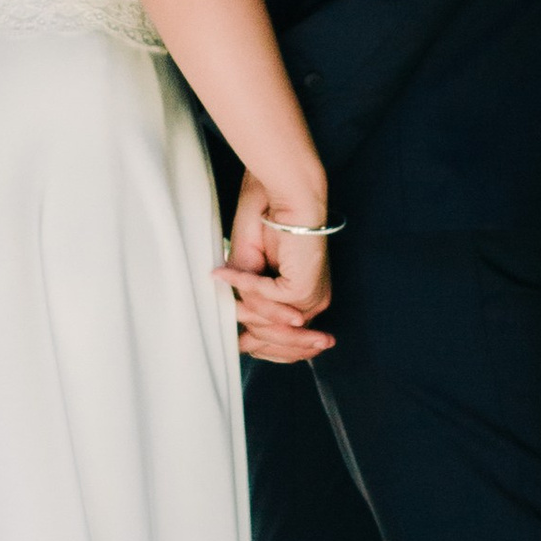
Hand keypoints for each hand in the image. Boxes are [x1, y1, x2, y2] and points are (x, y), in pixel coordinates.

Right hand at [214, 170, 333, 363]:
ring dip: (244, 305)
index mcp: (304, 300)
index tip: (240, 343)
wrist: (282, 191)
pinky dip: (243, 285)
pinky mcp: (303, 290)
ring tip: (226, 279)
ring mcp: (311, 299)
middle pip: (280, 346)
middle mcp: (313, 303)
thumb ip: (249, 303)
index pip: (288, 347)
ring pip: (270, 328)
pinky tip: (228, 271)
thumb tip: (243, 339)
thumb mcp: (247, 271)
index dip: (262, 349)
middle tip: (231, 314)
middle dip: (252, 334)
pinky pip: (264, 302)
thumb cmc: (265, 221)